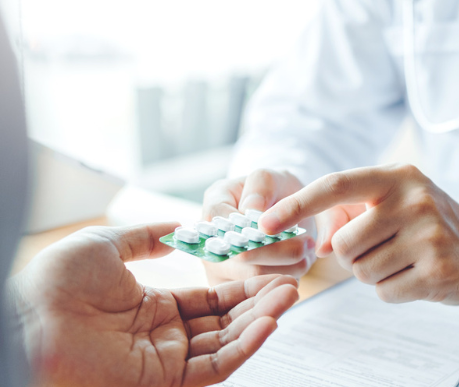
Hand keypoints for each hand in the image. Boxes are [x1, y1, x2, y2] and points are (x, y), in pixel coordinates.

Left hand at [9, 223, 298, 386]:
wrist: (25, 320)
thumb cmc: (54, 283)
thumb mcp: (105, 246)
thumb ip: (145, 237)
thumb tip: (178, 227)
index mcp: (152, 308)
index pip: (210, 299)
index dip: (241, 287)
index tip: (269, 272)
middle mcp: (163, 336)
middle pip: (225, 322)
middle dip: (259, 304)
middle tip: (291, 285)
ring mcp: (165, 360)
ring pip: (226, 343)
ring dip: (260, 321)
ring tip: (288, 296)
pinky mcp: (164, 381)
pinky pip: (214, 366)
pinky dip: (244, 347)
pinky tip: (267, 323)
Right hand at [201, 170, 315, 283]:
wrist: (283, 211)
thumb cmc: (274, 191)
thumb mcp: (270, 177)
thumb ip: (260, 187)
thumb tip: (250, 211)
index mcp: (213, 209)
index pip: (224, 224)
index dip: (253, 229)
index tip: (281, 226)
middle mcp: (210, 243)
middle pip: (241, 257)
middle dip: (278, 251)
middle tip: (306, 243)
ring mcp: (222, 270)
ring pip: (256, 278)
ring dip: (287, 266)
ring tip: (306, 252)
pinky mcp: (238, 289)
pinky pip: (263, 291)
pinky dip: (286, 279)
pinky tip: (299, 266)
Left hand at [258, 164, 458, 313]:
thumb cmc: (432, 223)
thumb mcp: (396, 203)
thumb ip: (352, 215)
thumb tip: (316, 244)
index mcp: (399, 176)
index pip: (336, 185)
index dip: (296, 205)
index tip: (264, 223)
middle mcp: (415, 200)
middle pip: (344, 244)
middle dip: (352, 256)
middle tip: (382, 249)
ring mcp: (430, 236)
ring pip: (361, 272)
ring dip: (373, 273)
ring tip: (404, 259)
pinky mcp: (439, 271)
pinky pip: (384, 293)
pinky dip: (393, 290)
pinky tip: (417, 275)